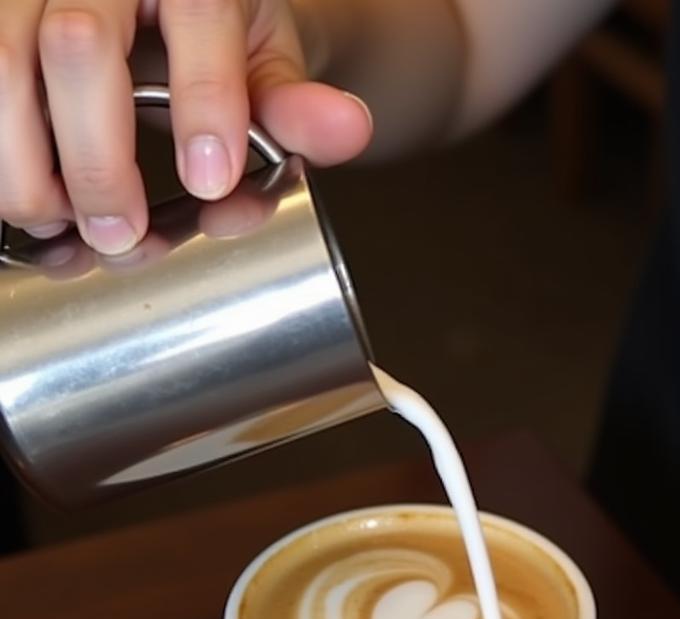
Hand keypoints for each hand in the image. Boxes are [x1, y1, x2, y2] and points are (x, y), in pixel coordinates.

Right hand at [0, 0, 371, 253]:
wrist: (170, 5)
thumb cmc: (217, 33)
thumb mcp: (267, 61)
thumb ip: (296, 105)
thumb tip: (347, 128)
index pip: (198, 16)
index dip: (205, 103)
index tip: (211, 184)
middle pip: (77, 45)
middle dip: (97, 161)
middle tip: (122, 238)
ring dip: (23, 166)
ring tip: (66, 229)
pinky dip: (2, 160)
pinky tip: (36, 212)